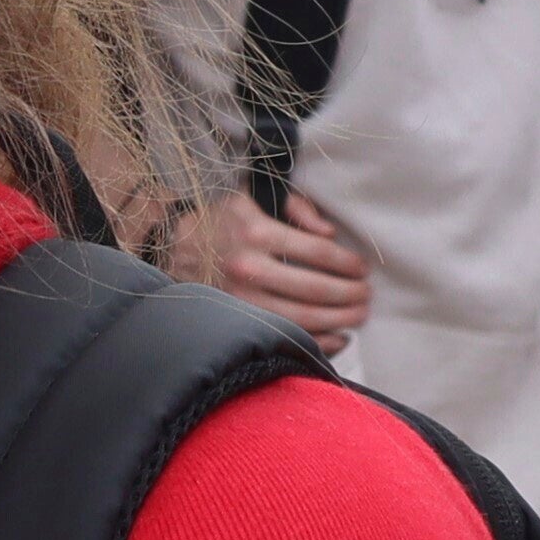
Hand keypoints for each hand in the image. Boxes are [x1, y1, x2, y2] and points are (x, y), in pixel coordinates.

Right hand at [176, 187, 372, 342]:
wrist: (172, 247)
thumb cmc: (222, 219)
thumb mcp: (254, 197)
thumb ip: (297, 207)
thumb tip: (331, 233)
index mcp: (257, 232)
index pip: (318, 251)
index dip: (347, 263)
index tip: (362, 268)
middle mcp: (249, 268)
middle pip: (316, 289)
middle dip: (350, 295)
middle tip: (367, 295)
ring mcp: (241, 300)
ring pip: (303, 318)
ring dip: (339, 320)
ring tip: (359, 315)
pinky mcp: (236, 321)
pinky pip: (284, 338)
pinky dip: (317, 342)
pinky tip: (338, 337)